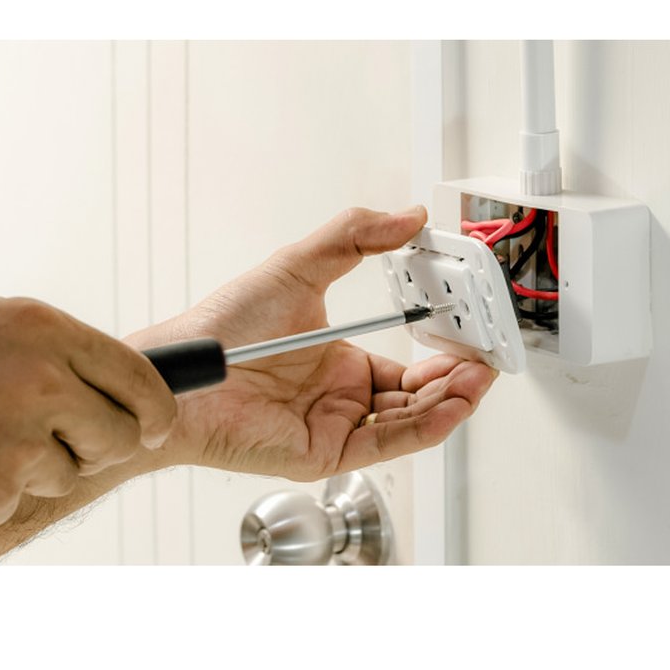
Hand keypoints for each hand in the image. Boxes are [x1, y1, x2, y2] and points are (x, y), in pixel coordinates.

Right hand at [0, 287, 176, 530]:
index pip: (141, 378)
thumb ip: (41, 336)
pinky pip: (16, 500)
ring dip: (38, 465)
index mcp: (46, 331)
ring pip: (68, 473)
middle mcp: (41, 383)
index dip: (156, 409)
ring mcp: (15, 441)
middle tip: (70, 438)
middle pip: (118, 435)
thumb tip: (103, 366)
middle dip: (99, 443)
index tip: (153, 424)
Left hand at [128, 206, 496, 480]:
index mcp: (339, 360)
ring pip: (410, 419)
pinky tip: (450, 405)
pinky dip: (425, 426)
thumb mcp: (297, 267)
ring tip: (478, 375)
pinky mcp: (326, 451)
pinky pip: (387, 441)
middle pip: (418, 394)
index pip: (408, 363)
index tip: (469, 329)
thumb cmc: (224, 327)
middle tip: (486, 355)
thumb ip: (352, 237)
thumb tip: (406, 217)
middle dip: (457, 378)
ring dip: (450, 400)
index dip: (443, 350)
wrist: (183, 371)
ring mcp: (336, 424)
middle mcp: (342, 395)